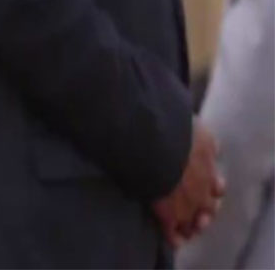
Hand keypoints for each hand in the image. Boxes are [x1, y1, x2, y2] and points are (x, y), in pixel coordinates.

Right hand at [152, 121, 224, 247]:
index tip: (210, 193)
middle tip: (201, 217)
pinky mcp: (168, 213)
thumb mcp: (200, 133)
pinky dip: (173, 237)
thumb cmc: (176, 133)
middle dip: (205, 213)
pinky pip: (172, 232)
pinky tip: (173, 239)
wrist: (157, 144)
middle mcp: (202, 190)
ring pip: (194, 224)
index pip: (216, 188)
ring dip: (192, 227)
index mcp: (208, 170)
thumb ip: (207, 143)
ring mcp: (186, 204)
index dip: (212, 192)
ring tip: (187, 230)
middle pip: (209, 209)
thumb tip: (213, 148)